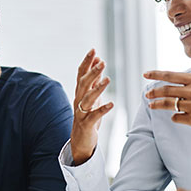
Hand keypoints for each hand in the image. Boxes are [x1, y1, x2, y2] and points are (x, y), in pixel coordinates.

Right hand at [70, 49, 114, 164]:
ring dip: (97, 88)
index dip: (87, 62)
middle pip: (83, 83)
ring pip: (87, 98)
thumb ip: (94, 80)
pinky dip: (102, 109)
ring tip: (108, 79)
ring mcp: (81, 112)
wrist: (80, 141)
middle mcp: (78, 100)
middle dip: (92, 72)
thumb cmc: (87, 117)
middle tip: (102, 62)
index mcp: (80, 93)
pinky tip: (111, 104)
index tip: (93, 50)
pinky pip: (94, 116)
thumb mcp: (92, 96)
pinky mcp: (86, 124)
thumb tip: (98, 62)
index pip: (81, 74)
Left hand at [143, 47, 190, 156]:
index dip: (156, 74)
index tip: (145, 74)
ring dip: (157, 105)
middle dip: (154, 92)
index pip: (172, 75)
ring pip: (168, 104)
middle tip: (147, 95)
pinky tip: (176, 116)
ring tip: (152, 105)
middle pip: (166, 90)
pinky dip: (174, 117)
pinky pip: (177, 117)